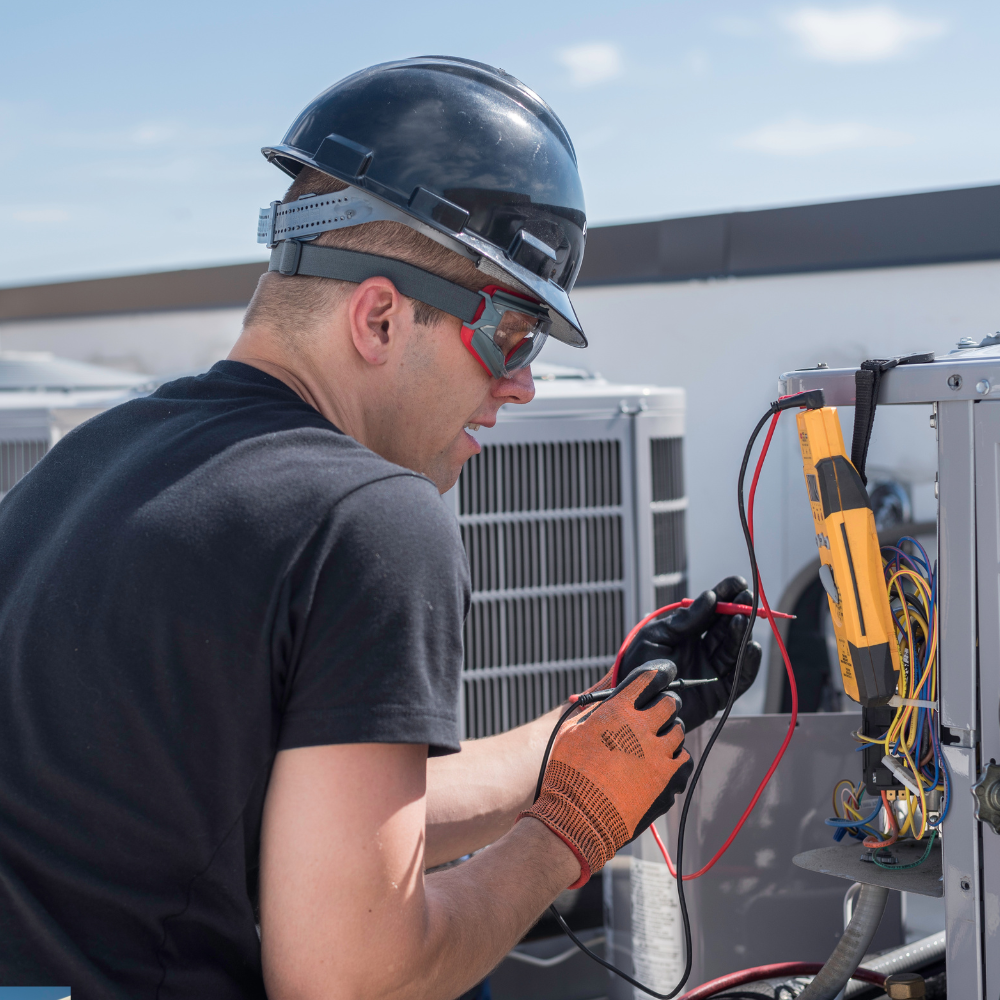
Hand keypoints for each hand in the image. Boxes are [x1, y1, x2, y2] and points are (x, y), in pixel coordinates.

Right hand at [520, 664, 691, 887]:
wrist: (579, 814)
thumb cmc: (568, 772)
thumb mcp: (570, 731)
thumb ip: (592, 713)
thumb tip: (604, 704)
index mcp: (617, 710)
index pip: (647, 680)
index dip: (656, 675)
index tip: (660, 675)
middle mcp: (641, 726)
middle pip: (669, 703)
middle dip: (665, 704)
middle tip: (659, 711)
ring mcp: (657, 751)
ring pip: (678, 730)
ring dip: (669, 731)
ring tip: (658, 739)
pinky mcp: (666, 776)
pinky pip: (682, 757)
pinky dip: (674, 756)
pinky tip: (662, 760)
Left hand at [617, 576, 762, 731]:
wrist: (633, 703)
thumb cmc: (638, 667)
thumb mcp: (657, 635)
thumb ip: (684, 620)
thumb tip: (710, 597)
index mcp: (688, 634)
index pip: (712, 611)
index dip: (726, 596)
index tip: (738, 583)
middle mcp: (703, 650)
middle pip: (727, 627)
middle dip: (738, 610)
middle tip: (746, 597)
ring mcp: (712, 671)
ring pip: (735, 649)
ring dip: (742, 633)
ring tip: (743, 618)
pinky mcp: (720, 693)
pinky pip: (740, 678)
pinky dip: (749, 663)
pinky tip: (751, 647)